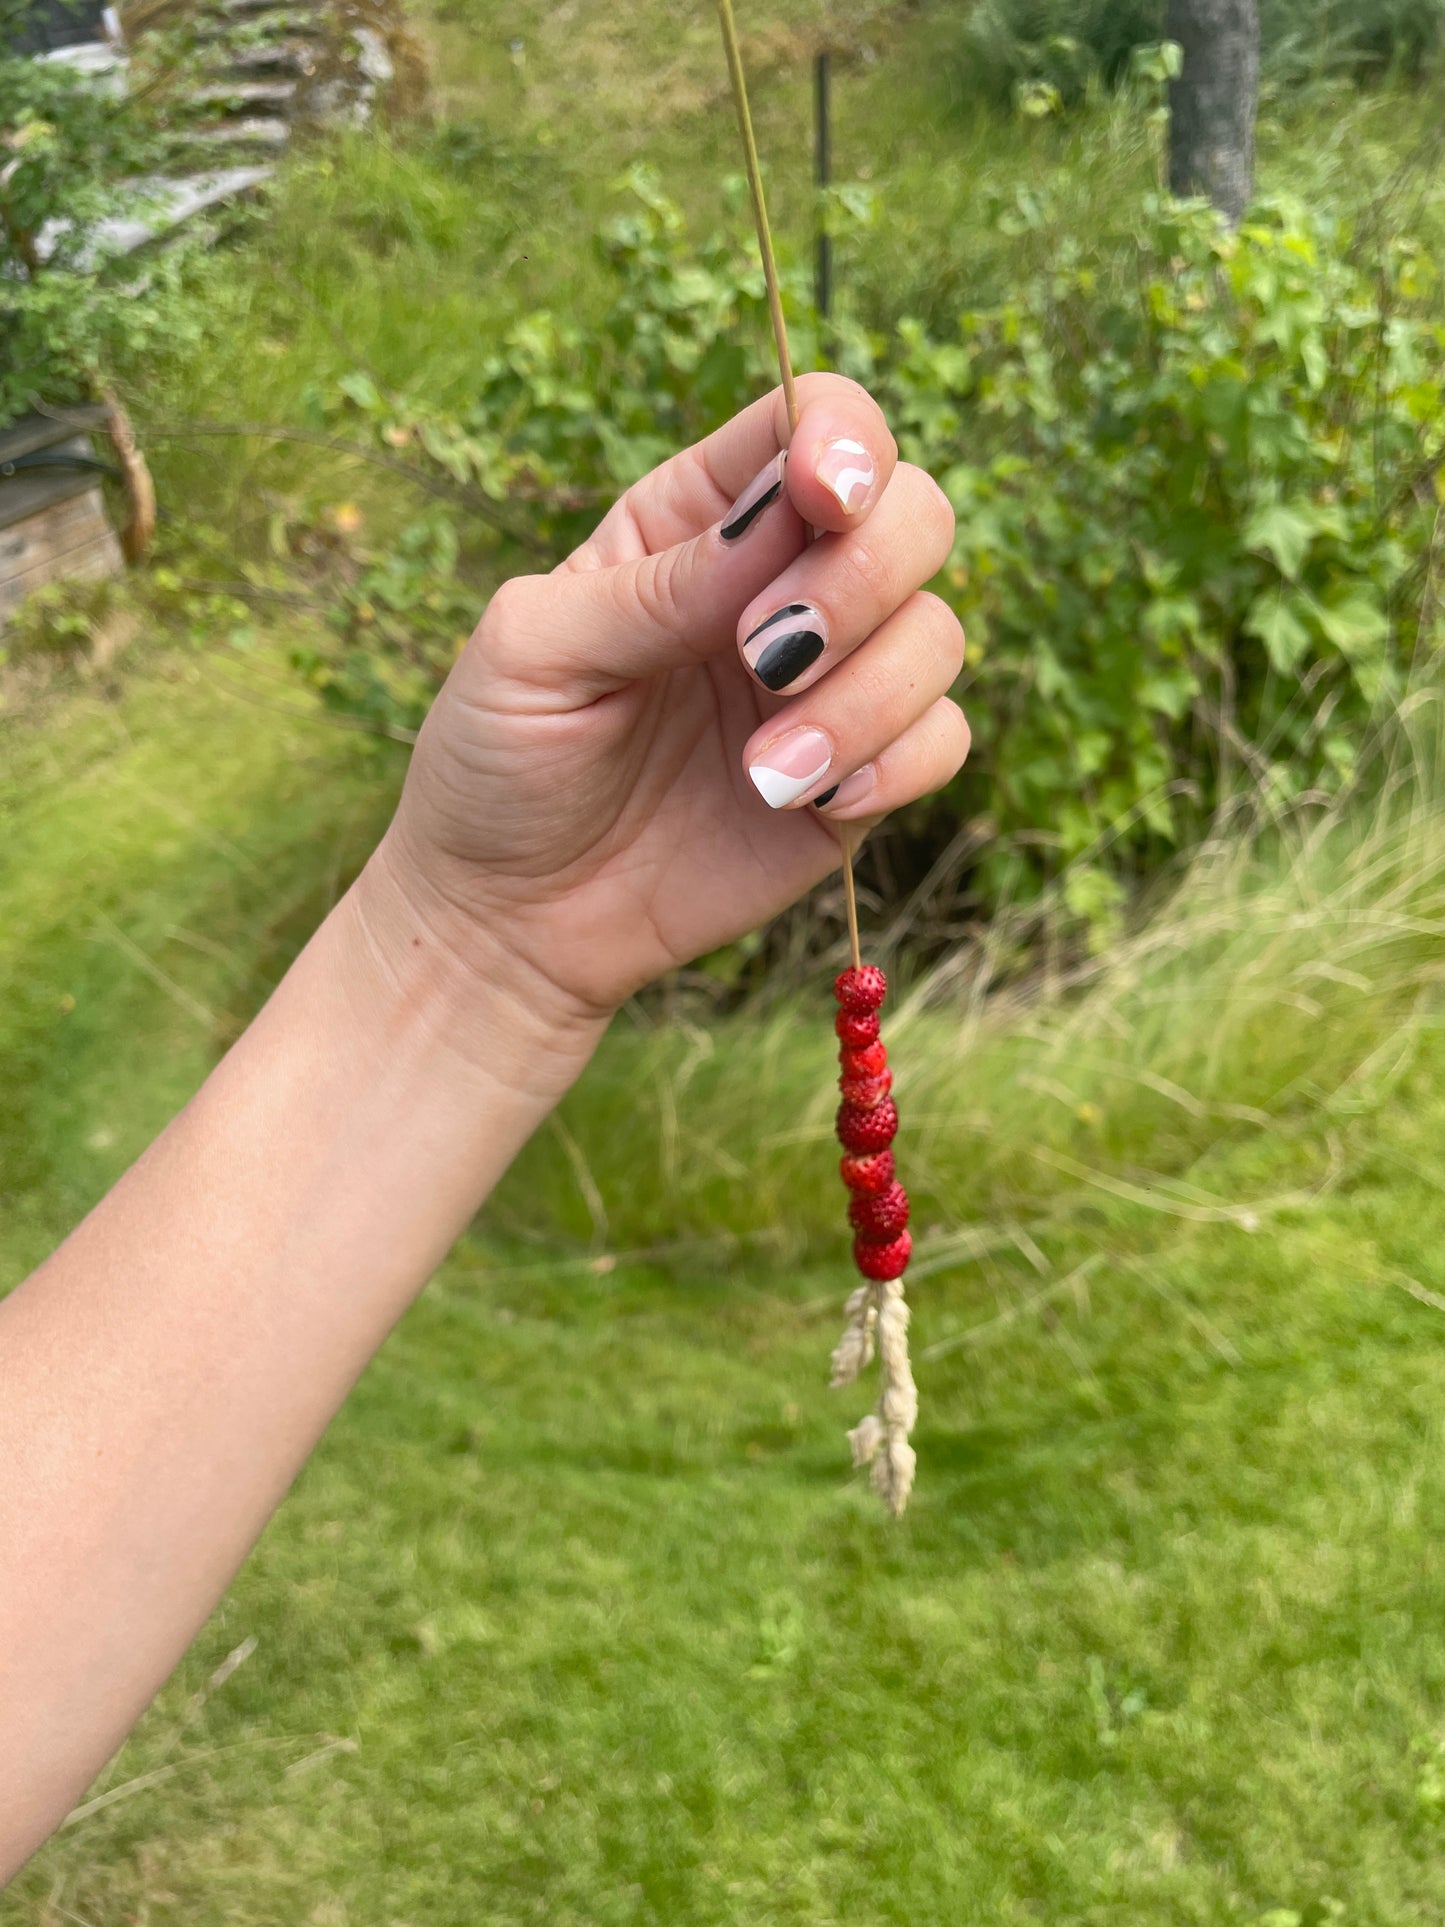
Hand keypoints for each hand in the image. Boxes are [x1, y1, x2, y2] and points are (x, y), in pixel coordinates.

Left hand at [372, 373, 968, 1026]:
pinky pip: (943, 739)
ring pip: (937, 633)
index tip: (822, 500)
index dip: (845, 440)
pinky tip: (805, 801)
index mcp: (698, 522)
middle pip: (913, 513)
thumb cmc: (499, 762)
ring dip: (865, 699)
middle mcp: (781, 586)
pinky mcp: (859, 779)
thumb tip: (785, 521)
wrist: (511, 917)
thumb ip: (657, 584)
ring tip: (763, 770)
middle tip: (766, 657)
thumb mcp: (536, 651)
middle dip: (861, 578)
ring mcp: (830, 684)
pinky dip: (894, 765)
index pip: (818, 422)